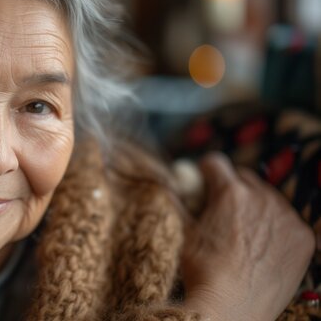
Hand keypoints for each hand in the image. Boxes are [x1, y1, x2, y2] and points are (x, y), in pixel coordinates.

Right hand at [181, 153, 314, 320]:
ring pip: (269, 198)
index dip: (205, 171)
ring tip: (243, 234)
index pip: (216, 163)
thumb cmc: (203, 271)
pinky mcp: (303, 237)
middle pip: (244, 178)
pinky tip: (262, 248)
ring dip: (256, 207)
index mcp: (229, 192)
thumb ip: (177, 202)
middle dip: (232, 189)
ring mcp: (286, 216)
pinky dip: (276, 228)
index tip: (203, 181)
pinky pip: (288, 221)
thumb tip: (166, 185)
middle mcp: (261, 197)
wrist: (232, 307)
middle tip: (222, 211)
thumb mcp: (183, 232)